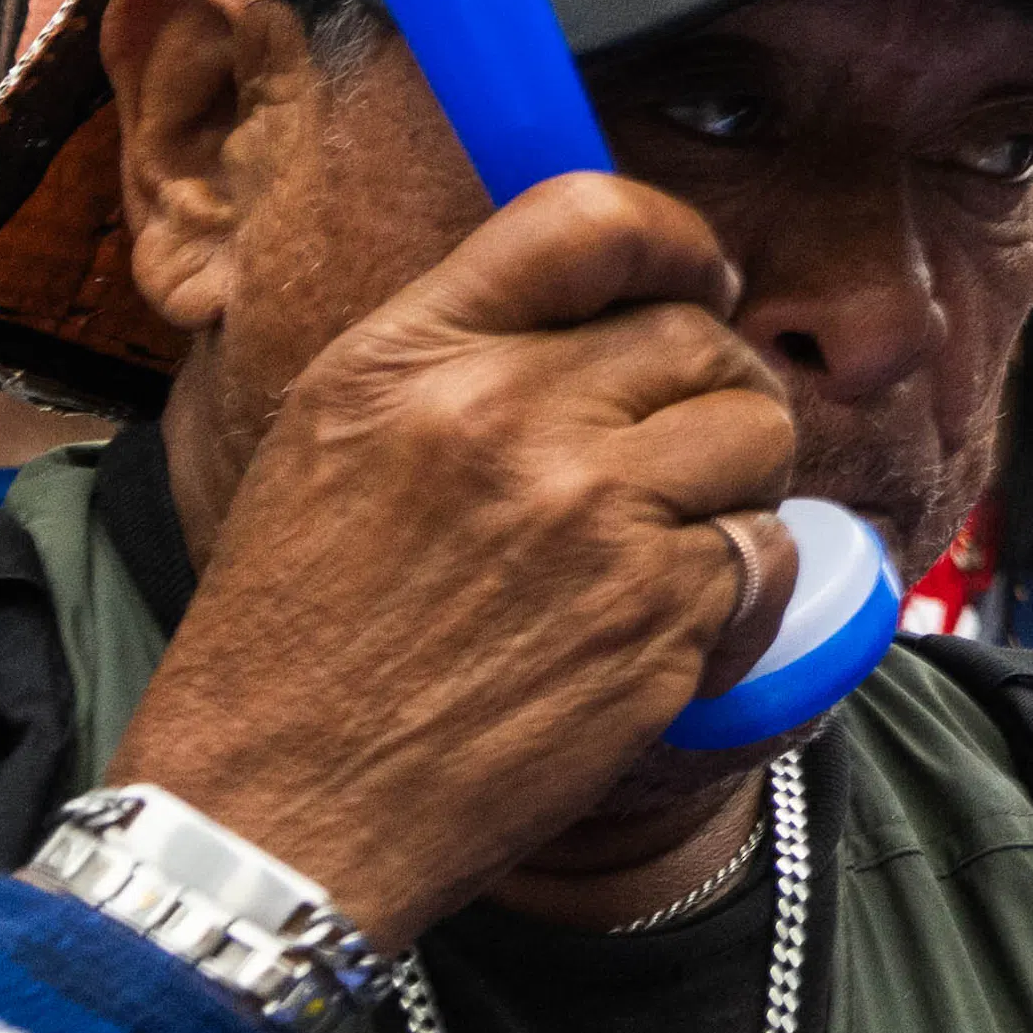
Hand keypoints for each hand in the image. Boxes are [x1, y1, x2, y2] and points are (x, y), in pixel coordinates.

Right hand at [112, 170, 799, 943]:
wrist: (268, 815)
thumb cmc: (296, 642)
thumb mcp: (330, 443)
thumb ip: (459, 357)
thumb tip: (608, 307)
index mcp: (409, 358)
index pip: (588, 217)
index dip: (673, 241)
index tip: (698, 279)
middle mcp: (502, 415)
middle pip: (698, 334)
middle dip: (711, 387)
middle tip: (683, 449)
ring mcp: (589, 513)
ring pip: (757, 432)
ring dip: (738, 483)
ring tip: (673, 537)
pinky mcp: (652, 616)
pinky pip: (764, 552)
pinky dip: (741, 589)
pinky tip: (671, 626)